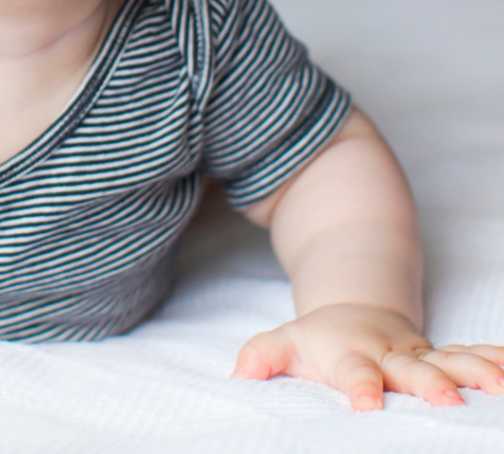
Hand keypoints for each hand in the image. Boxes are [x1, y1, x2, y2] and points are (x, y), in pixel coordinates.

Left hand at [232, 303, 503, 409]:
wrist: (353, 313)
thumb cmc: (316, 341)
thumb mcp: (283, 343)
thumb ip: (261, 357)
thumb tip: (237, 377)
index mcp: (351, 353)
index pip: (353, 371)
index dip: (359, 385)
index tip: (365, 402)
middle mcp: (390, 354)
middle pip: (410, 369)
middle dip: (429, 382)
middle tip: (448, 400)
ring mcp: (419, 355)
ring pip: (451, 360)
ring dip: (475, 371)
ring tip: (500, 385)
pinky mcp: (442, 357)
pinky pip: (474, 356)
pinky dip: (497, 360)